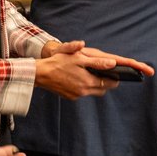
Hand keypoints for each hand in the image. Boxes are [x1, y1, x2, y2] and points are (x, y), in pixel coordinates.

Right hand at [36, 41, 153, 98]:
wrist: (40, 74)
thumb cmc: (59, 63)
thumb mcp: (79, 58)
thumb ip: (97, 63)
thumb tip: (113, 64)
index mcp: (88, 82)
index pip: (110, 83)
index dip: (115, 78)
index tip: (117, 73)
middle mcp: (84, 92)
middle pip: (103, 89)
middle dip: (106, 82)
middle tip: (105, 73)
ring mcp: (76, 96)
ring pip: (93, 91)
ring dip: (95, 84)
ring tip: (91, 74)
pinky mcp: (70, 97)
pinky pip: (83, 93)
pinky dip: (85, 86)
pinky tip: (79, 78)